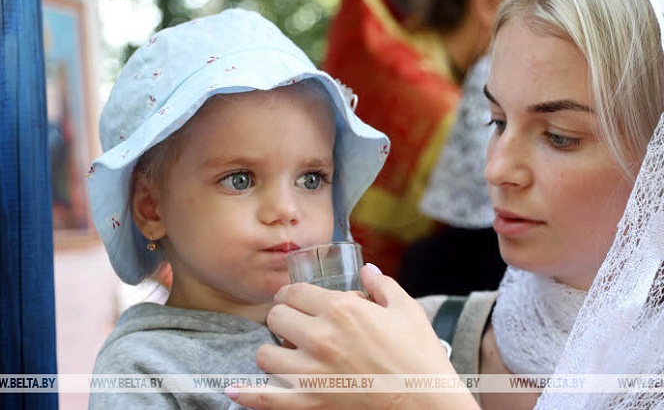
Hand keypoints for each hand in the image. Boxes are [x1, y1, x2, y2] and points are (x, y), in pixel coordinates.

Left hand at [229, 264, 478, 408]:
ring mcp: (311, 372)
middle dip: (284, 317)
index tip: (297, 300)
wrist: (426, 404)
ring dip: (275, 351)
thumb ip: (383, 285)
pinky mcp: (309, 402)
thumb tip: (367, 269)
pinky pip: (266, 397)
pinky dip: (248, 394)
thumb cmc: (419, 357)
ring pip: (266, 353)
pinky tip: (234, 389)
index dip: (295, 294)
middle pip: (276, 317)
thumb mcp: (407, 310)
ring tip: (287, 353)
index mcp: (342, 309)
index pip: (296, 291)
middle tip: (294, 324)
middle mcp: (320, 336)